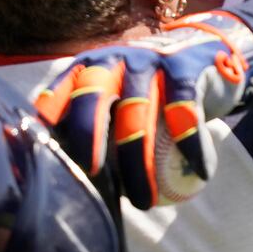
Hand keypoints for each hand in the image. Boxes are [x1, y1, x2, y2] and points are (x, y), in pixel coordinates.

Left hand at [35, 10, 252, 208]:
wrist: (204, 49)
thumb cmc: (150, 88)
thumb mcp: (118, 93)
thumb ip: (93, 124)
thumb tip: (62, 183)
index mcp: (88, 69)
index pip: (58, 96)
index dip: (48, 130)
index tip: (50, 168)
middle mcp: (115, 59)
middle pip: (91, 98)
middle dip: (87, 138)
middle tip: (93, 176)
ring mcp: (150, 60)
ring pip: (137, 112)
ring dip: (139, 163)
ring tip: (144, 202)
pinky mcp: (184, 66)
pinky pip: (184, 112)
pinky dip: (192, 145)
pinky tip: (200, 171)